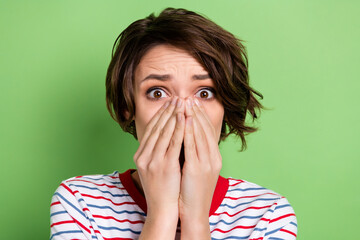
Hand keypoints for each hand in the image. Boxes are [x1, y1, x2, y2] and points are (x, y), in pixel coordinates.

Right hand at [133, 97, 184, 238]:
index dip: (160, 115)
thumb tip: (165, 136)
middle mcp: (144, 156)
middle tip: (177, 98)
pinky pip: (173, 143)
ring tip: (182, 103)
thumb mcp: (153, 168)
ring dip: (174, 115)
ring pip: (164, 132)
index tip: (169, 103)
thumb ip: (156, 152)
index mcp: (140, 155)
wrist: (162, 209)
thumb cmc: (161, 188)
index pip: (151, 130)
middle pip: (156, 128)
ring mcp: (153, 160)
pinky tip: (184, 118)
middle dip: (167, 111)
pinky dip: (179, 129)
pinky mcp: (164, 165)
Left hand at [179, 97, 221, 237]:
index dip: (200, 115)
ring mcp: (206, 162)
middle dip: (196, 112)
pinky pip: (193, 145)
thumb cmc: (192, 190)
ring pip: (200, 134)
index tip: (193, 102)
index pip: (207, 131)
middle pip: (205, 129)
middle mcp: (212, 157)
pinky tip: (185, 119)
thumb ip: (195, 153)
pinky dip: (190, 131)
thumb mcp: (197, 169)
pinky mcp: (197, 168)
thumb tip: (186, 138)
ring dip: (193, 116)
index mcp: (213, 157)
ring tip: (186, 102)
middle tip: (189, 97)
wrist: (194, 212)